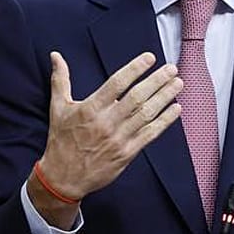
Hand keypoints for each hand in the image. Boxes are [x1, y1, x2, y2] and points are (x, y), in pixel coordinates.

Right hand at [30, 52, 182, 225]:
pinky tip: (175, 109)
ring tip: (178, 83)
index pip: (116, 83)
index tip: (150, 58)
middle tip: (171, 68)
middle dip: (156, 81)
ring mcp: (118, 138)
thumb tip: (55, 56)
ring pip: (146, 114)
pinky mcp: (127, 153)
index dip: (134, 69)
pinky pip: (150, 134)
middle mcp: (106, 122)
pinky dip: (164, 121)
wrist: (63, 178)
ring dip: (164, 97)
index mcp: (90, 109)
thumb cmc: (61, 141)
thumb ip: (60, 80)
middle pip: (136, 97)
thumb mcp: (58, 109)